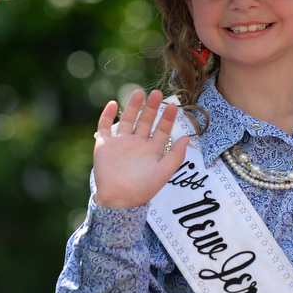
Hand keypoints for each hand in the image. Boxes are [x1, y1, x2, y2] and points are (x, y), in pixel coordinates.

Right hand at [91, 89, 190, 207]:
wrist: (118, 199)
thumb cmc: (143, 189)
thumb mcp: (164, 172)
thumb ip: (176, 155)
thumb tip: (188, 137)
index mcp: (152, 150)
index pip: (161, 130)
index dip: (167, 118)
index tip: (173, 106)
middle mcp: (137, 144)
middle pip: (145, 121)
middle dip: (151, 107)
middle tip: (157, 93)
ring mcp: (120, 143)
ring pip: (128, 119)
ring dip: (133, 106)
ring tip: (139, 93)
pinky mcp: (104, 144)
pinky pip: (104, 126)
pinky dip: (107, 115)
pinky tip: (112, 103)